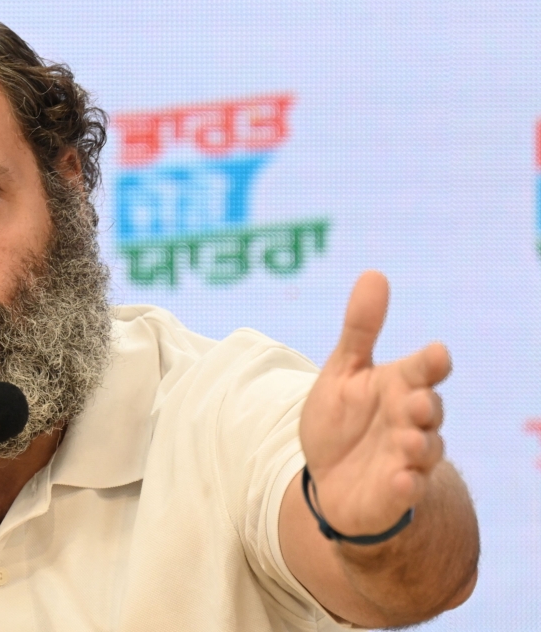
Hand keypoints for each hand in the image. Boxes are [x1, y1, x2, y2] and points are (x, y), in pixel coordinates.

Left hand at [299, 271, 451, 536]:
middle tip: (414, 401)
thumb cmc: (341, 420)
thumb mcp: (343, 371)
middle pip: (429, 409)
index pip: (423, 369)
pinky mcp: (397, 491)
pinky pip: (408, 490)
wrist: (329, 478)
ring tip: (405, 438)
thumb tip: (374, 274)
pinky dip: (406, 485)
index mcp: (399, 386)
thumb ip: (360, 329)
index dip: (431, 362)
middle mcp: (410, 420)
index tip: (437, 353)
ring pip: (425, 449)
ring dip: (418, 444)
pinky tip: (400, 479)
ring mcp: (407, 457)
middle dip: (425, 405)